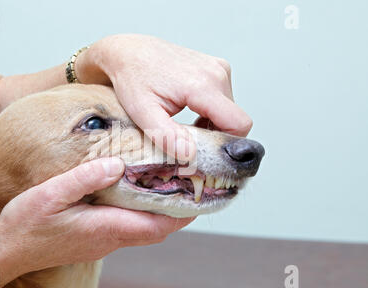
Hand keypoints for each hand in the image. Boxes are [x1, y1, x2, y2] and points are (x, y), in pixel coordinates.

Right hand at [0, 157, 193, 273]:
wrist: (7, 252)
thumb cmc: (26, 225)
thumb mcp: (51, 194)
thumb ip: (85, 178)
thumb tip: (117, 164)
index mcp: (104, 228)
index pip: (155, 225)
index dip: (181, 213)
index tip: (199, 196)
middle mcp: (110, 239)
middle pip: (156, 230)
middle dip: (178, 212)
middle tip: (191, 186)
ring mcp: (103, 242)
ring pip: (144, 230)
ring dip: (162, 213)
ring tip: (171, 187)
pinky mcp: (96, 240)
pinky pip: (129, 228)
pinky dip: (143, 214)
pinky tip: (138, 196)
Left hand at [75, 34, 252, 160]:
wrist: (129, 52)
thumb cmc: (133, 78)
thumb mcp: (143, 112)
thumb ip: (166, 136)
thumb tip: (190, 155)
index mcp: (203, 85)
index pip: (239, 123)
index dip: (227, 143)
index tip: (205, 150)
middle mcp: (217, 73)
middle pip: (234, 119)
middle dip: (215, 134)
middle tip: (188, 138)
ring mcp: (219, 67)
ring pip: (230, 110)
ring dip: (212, 123)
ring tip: (185, 123)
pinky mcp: (217, 67)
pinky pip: (225, 99)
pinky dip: (211, 111)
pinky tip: (191, 112)